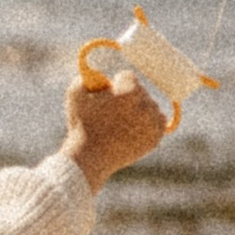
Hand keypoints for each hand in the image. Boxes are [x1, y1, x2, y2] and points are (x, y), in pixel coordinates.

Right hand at [62, 66, 170, 190]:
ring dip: (141, 109)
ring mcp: (152, 124)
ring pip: (151, 107)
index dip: (116, 84)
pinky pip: (159, 123)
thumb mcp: (75, 93)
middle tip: (115, 108)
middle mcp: (146, 106)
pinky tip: (138, 125)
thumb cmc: (82, 125)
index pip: (128, 77)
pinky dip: (150, 123)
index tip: (110, 93)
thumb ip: (87, 76)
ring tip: (125, 118)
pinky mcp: (155, 139)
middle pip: (141, 92)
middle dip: (129, 96)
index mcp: (130, 92)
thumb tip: (100, 76)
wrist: (91, 158)